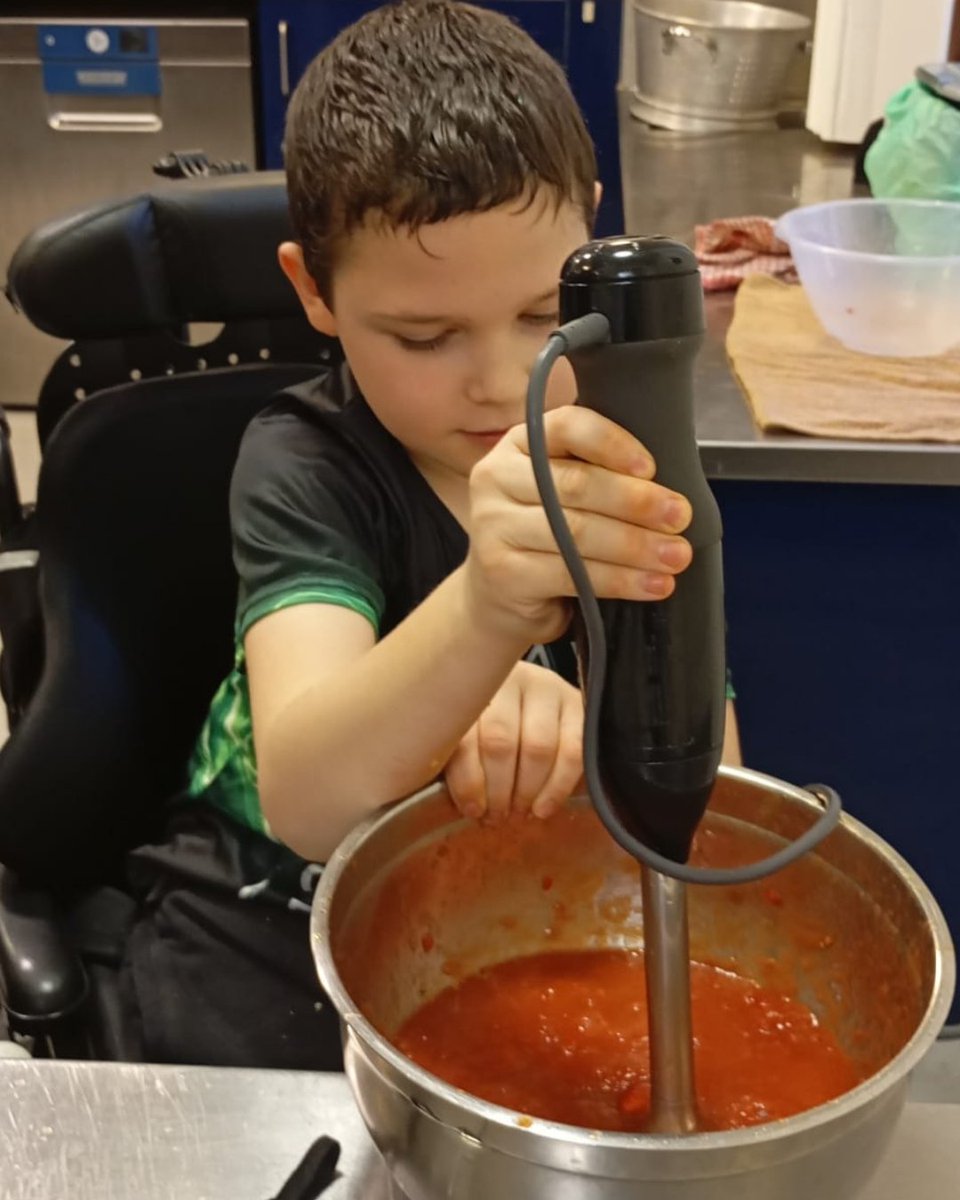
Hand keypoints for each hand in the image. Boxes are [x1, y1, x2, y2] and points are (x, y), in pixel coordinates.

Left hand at [444, 661, 582, 823]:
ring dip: (527, 791)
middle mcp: (509, 679)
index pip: (465, 734)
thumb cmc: (485, 728)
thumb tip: (461, 807)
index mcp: (469, 687)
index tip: (473, 810)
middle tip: (497, 817)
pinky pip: (573, 751)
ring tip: (520, 813)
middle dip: (499, 790)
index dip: (468, 781)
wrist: (527, 702)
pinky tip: (544, 808)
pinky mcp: (578, 704)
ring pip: (538, 747)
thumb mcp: (462, 737)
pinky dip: (558, 786)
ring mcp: (547, 688)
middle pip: (501, 741)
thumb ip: (457, 761)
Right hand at [466, 406, 692, 644]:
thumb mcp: (561, 493)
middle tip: (680, 516)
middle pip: (576, 484)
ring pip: (576, 532)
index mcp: (519, 444)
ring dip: (635, 545)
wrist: (499, 597)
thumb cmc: (545, 536)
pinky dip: (619, 580)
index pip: (566, 427)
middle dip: (637, 501)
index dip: (612, 443)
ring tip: (675, 556)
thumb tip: (669, 490)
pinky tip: (651, 584)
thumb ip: (598, 475)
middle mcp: (496, 477)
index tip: (652, 467)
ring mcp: (493, 526)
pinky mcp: (502, 572)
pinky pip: (571, 573)